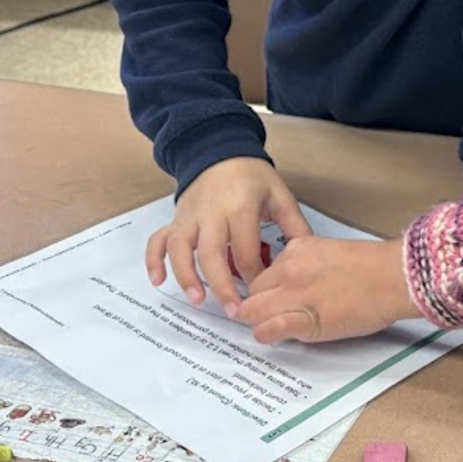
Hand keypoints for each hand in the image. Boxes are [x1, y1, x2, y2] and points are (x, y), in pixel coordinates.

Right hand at [146, 158, 311, 309]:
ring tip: (197, 300)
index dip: (255, 276)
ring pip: (181, 249)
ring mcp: (190, 216)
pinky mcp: (176, 219)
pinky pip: (159, 240)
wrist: (220, 150)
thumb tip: (308, 256)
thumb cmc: (252, 176)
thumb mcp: (279, 195)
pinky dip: (154, 260)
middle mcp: (212, 213)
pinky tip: (158, 280)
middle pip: (212, 254)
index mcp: (241, 208)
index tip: (262, 295)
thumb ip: (294, 226)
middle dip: (223, 286)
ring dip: (187, 276)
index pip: (246, 251)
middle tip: (234, 311)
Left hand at [236, 238, 421, 343]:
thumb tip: (299, 281)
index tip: (273, 296)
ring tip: (269, 327)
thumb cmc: (374, 266)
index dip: (267, 288)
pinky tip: (273, 335)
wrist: (393, 278)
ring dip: (257, 320)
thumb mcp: (330, 251)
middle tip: (269, 314)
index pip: (264, 271)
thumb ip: (308, 262)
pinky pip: (267, 329)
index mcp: (297, 249)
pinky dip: (265, 334)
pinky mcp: (303, 321)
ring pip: (252, 311)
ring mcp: (293, 295)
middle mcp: (289, 270)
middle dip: (257, 303)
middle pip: (253, 291)